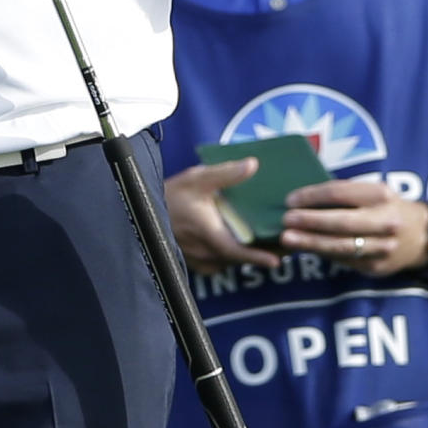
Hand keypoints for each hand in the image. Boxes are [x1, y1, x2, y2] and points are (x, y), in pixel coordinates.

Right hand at [164, 159, 280, 272]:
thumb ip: (226, 173)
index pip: (237, 251)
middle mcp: (205, 252)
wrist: (143, 210)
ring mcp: (200, 260)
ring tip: (269, 242)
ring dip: (247, 253)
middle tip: (284, 245)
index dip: (257, 257)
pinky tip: (240, 241)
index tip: (276, 260)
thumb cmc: (172, 195)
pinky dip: (232, 255)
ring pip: (231, 261)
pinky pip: (220, 262)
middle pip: (239, 257)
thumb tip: (253, 165)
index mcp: (208, 234)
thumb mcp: (198, 179)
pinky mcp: (196, 263)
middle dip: (261, 252)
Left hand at [280, 179, 427, 274]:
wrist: (421, 236)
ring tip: (288, 239)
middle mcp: (384, 221)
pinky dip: (323, 253)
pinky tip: (306, 248)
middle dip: (310, 222)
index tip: (289, 200)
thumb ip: (343, 194)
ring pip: (341, 247)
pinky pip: (344, 260)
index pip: (339, 193)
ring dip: (311, 243)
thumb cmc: (384, 207)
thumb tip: (301, 199)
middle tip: (285, 220)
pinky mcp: (377, 267)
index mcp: (380, 195)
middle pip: (341, 222)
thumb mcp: (371, 192)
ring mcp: (383, 247)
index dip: (311, 196)